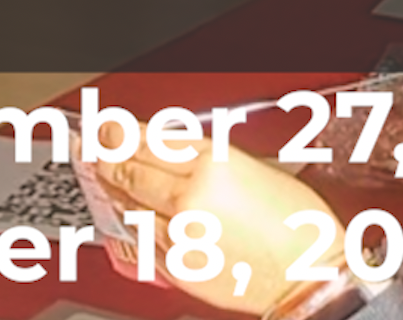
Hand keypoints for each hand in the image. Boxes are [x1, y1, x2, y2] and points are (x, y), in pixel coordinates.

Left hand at [95, 144, 339, 316]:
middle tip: (92, 146)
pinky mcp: (177, 267)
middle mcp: (188, 198)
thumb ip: (205, 158)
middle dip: (106, 157)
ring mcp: (178, 235)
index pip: (146, 140)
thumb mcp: (255, 168)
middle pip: (128, 170)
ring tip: (105, 177)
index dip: (117, 132)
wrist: (310, 278)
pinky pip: (141, 239)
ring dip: (113, 189)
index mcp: (211, 165)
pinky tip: (129, 214)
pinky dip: (131, 222)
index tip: (104, 126)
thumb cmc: (299, 226)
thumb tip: (168, 151)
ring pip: (128, 205)